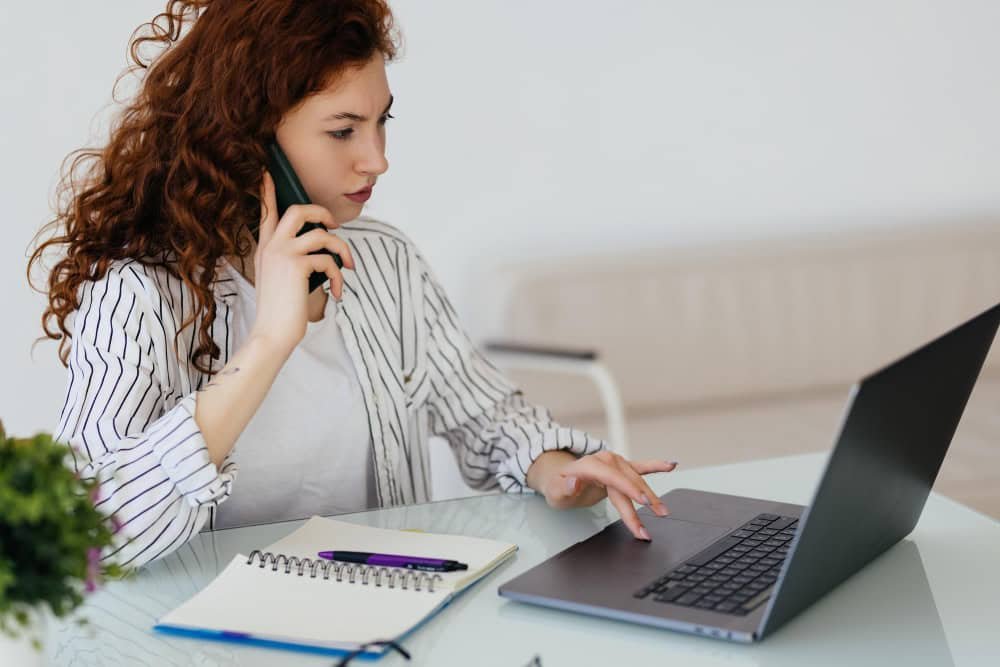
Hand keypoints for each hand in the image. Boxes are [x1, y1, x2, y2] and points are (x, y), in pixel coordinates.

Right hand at [249, 169, 355, 355]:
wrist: (272, 334)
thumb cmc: (280, 312)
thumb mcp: (280, 280)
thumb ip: (292, 260)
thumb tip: (321, 251)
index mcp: (265, 248)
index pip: (265, 211)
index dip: (268, 190)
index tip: (268, 171)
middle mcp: (271, 246)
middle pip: (299, 210)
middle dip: (322, 213)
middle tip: (334, 227)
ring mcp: (283, 253)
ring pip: (322, 235)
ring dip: (342, 250)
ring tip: (348, 267)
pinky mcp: (297, 265)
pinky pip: (329, 260)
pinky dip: (340, 276)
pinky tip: (339, 293)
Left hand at [529, 449, 677, 540]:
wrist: (560, 477)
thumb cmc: (559, 486)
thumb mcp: (555, 492)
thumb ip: (564, 488)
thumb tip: (573, 482)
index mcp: (589, 464)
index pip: (612, 476)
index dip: (628, 489)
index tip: (641, 502)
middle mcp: (605, 460)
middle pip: (626, 484)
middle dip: (640, 505)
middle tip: (646, 528)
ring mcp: (615, 463)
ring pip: (636, 481)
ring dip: (650, 496)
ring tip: (663, 512)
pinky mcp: (622, 468)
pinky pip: (641, 466)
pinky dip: (656, 466)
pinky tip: (670, 465)